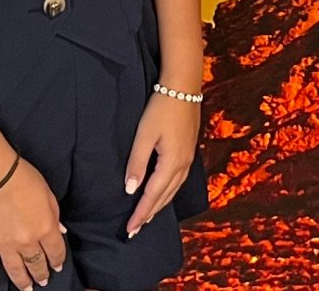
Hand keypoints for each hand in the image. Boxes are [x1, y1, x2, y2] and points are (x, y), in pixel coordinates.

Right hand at [0, 155, 66, 290]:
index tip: (58, 265)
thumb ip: (54, 214)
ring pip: (16, 270)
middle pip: (37, 264)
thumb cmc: (21, 177)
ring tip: (27, 288)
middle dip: (42, 273)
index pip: (56, 251)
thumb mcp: (47, 192)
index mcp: (45, 228)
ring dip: (23, 281)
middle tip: (43, 280)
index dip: (58, 260)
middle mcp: (27, 242)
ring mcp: (5, 246)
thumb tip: (60, 231)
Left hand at [122, 90, 200, 238]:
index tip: (129, 229)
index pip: (152, 196)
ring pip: (172, 191)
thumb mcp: (144, 135)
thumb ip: (137, 163)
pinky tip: (162, 193)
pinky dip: (167, 193)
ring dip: (159, 205)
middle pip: (164, 197)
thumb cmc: (161, 108)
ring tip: (146, 217)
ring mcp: (188, 160)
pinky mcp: (189, 152)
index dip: (140, 214)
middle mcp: (183, 166)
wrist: (183, 87)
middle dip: (149, 214)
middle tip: (135, 229)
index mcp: (171, 164)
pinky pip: (178, 181)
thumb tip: (130, 190)